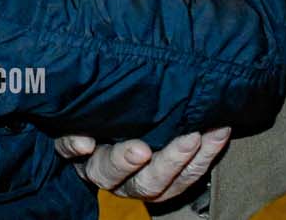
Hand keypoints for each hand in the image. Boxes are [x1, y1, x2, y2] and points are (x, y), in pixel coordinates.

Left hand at [56, 128, 231, 203]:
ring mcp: (94, 164)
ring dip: (125, 160)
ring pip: (108, 172)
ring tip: (140, 149)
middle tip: (188, 139)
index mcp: (148, 176)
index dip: (200, 159)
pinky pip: (66, 150)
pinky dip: (73, 146)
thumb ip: (182, 117)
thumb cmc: (132, 119)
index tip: (215, 132)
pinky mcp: (67, 147)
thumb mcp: (158, 123)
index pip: (180, 177)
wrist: (82, 122)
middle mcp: (123, 177)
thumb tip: (220, 102)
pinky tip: (82, 141)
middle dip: (170, 163)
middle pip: (148, 183)